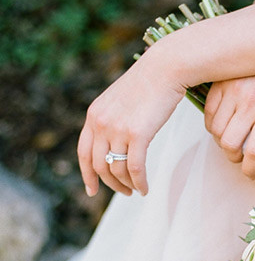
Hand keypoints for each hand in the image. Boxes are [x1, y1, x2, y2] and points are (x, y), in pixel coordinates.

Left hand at [77, 43, 184, 196]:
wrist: (165, 68)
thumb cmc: (150, 83)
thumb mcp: (121, 101)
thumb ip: (112, 120)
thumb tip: (116, 143)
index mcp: (94, 115)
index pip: (83, 153)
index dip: (87, 175)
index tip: (92, 190)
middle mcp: (101, 123)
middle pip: (100, 166)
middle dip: (111, 184)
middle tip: (124, 192)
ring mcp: (117, 129)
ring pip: (117, 169)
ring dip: (127, 185)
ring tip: (137, 190)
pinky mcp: (137, 134)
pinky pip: (135, 168)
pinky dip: (139, 182)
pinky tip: (145, 188)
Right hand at [204, 69, 254, 178]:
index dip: (251, 169)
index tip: (252, 173)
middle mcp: (250, 101)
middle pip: (230, 145)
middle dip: (234, 158)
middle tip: (240, 158)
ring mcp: (232, 91)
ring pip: (216, 131)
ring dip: (222, 142)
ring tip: (232, 142)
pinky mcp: (219, 83)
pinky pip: (209, 113)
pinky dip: (213, 125)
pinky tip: (223, 125)